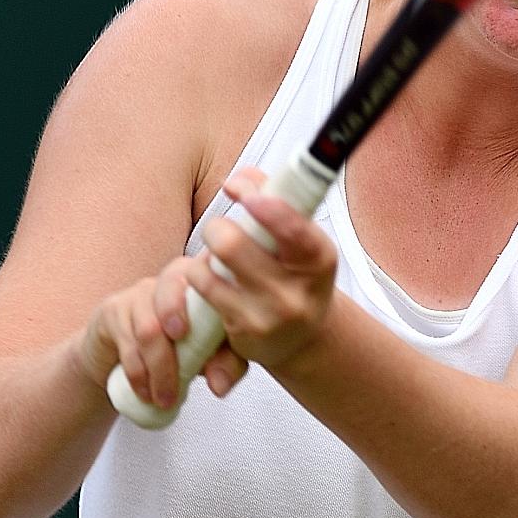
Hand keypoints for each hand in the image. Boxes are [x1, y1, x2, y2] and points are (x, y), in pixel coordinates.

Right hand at [77, 256, 249, 409]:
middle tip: (187, 360)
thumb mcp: (208, 356)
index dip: (208, 284)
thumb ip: (224, 364)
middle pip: (171, 284)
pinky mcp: (113, 311)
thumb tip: (220, 384)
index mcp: (199, 280)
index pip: (204, 266)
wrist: (124, 357)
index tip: (212, 314)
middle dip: (178, 319)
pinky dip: (139, 373)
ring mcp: (138, 293)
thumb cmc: (178, 348)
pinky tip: (146, 393)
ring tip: (166, 399)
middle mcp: (168, 279)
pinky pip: (127, 342)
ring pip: (149, 326)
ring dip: (160, 369)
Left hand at [187, 167, 338, 368]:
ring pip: (209, 268)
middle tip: (221, 229)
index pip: (294, 230)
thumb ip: (275, 197)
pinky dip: (198, 275)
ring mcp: (268, 316)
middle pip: (232, 245)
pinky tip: (212, 278)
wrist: (302, 336)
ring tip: (217, 256)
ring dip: (205, 254)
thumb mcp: (300, 238)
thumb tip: (237, 181)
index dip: (267, 208)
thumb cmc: (295, 273)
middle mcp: (296, 291)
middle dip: (217, 227)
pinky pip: (202, 289)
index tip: (242, 192)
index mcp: (319, 258)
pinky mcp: (243, 332)